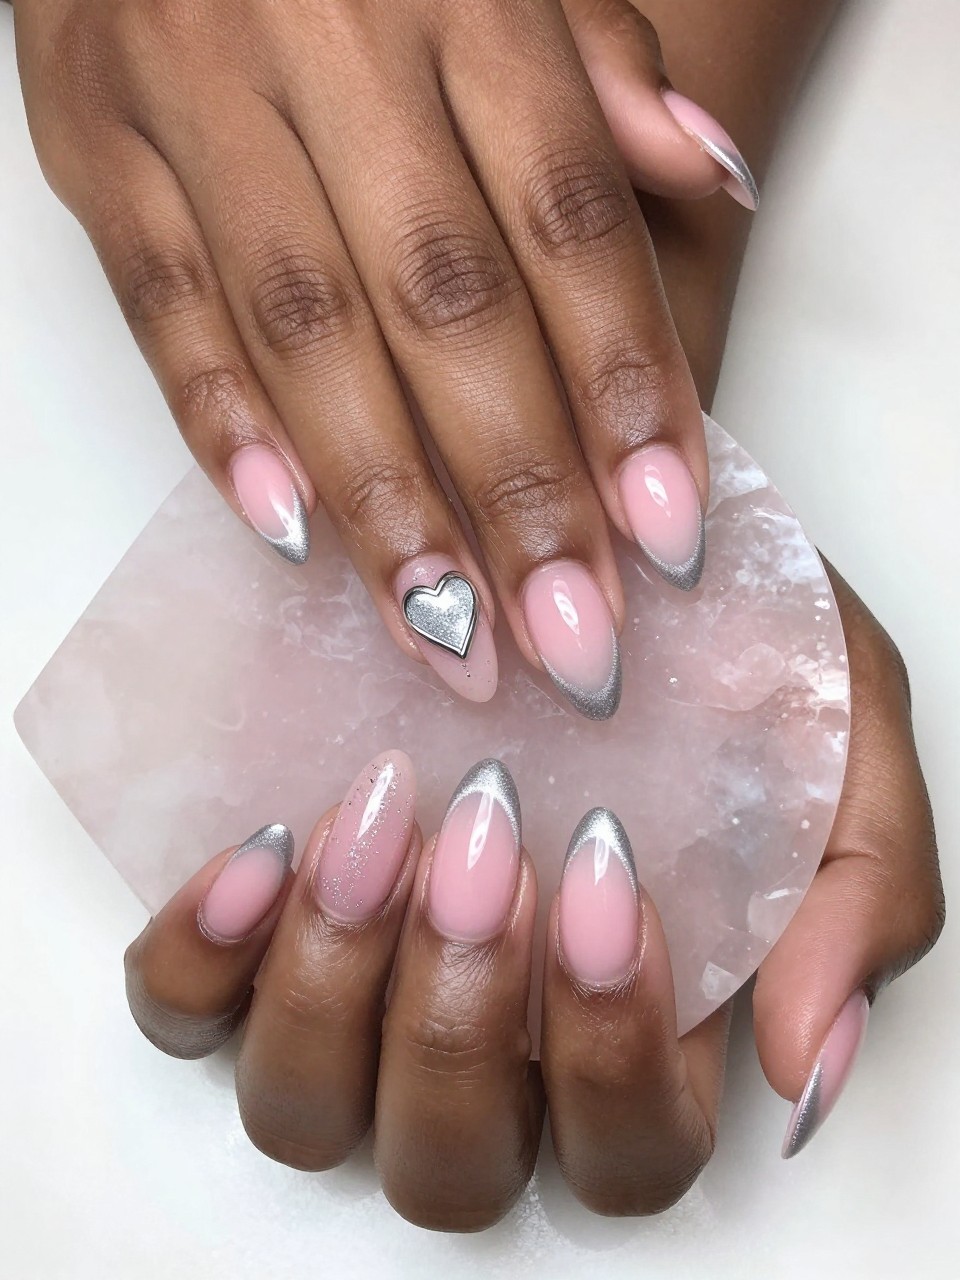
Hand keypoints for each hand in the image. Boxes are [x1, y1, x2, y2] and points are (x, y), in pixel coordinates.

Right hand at [14, 0, 755, 715]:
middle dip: (517, 488)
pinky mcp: (95, 150)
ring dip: (386, 504)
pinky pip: (161, 310)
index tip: (663, 534)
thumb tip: (708, 178)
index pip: (566, 218)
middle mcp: (327, 43)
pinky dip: (226, 431)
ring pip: (305, 332)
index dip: (624, 385)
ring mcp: (194, 96)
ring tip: (452, 637)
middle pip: (444, 302)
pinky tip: (294, 541)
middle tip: (571, 637)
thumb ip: (599, 64)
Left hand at [123, 571, 942, 1223]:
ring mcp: (357, 997)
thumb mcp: (831, 740)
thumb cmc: (714, 653)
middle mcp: (488, 1047)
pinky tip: (262, 845)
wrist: (583, 540)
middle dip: (460, 1015)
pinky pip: (187, 1011)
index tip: (607, 874)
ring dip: (333, 981)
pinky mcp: (254, 929)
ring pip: (305, 1107)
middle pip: (450, 1156)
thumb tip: (809, 1062)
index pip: (627, 1148)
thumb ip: (856, 895)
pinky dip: (207, 955)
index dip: (612, 1053)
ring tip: (374, 819)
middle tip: (485, 838)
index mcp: (633, 1037)